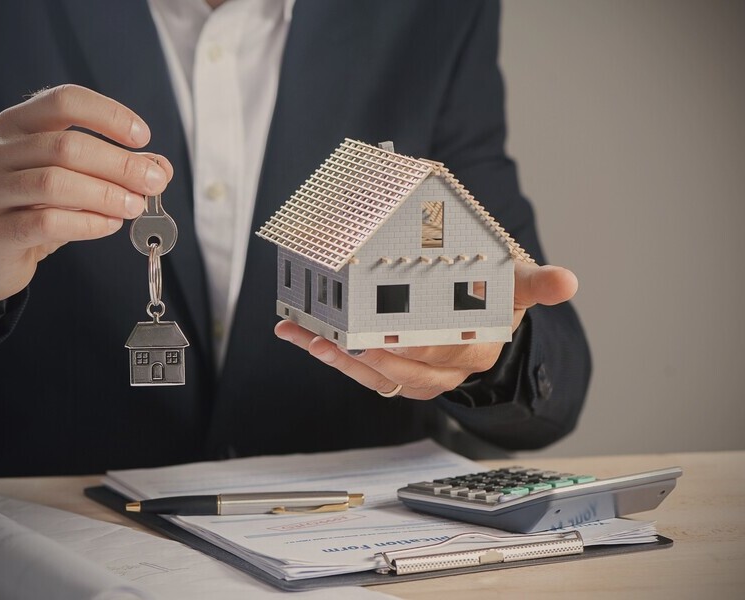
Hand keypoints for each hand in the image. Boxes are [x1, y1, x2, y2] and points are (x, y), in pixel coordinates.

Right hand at [0, 84, 172, 325]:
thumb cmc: (38, 207)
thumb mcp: (78, 180)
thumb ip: (117, 169)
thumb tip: (160, 168)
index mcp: (19, 125)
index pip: (64, 101)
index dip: (108, 115)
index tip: (143, 137)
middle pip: (66, 146)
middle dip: (119, 164)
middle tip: (153, 182)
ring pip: (54, 183)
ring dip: (106, 195)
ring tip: (134, 206)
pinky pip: (45, 222)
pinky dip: (87, 224)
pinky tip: (110, 225)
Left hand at [274, 262, 577, 399]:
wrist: (480, 318)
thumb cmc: (494, 294)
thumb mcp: (516, 280)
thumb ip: (536, 281)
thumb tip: (568, 283)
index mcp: (487, 340)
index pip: (463, 342)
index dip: (430, 345)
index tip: (398, 335)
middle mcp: (458, 364)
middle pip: (415, 362)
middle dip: (375, 350)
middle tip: (343, 335)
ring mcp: (428, 375)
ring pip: (385, 374)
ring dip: (343, 358)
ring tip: (311, 339)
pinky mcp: (402, 378)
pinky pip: (368, 375)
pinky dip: (336, 359)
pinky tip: (307, 339)